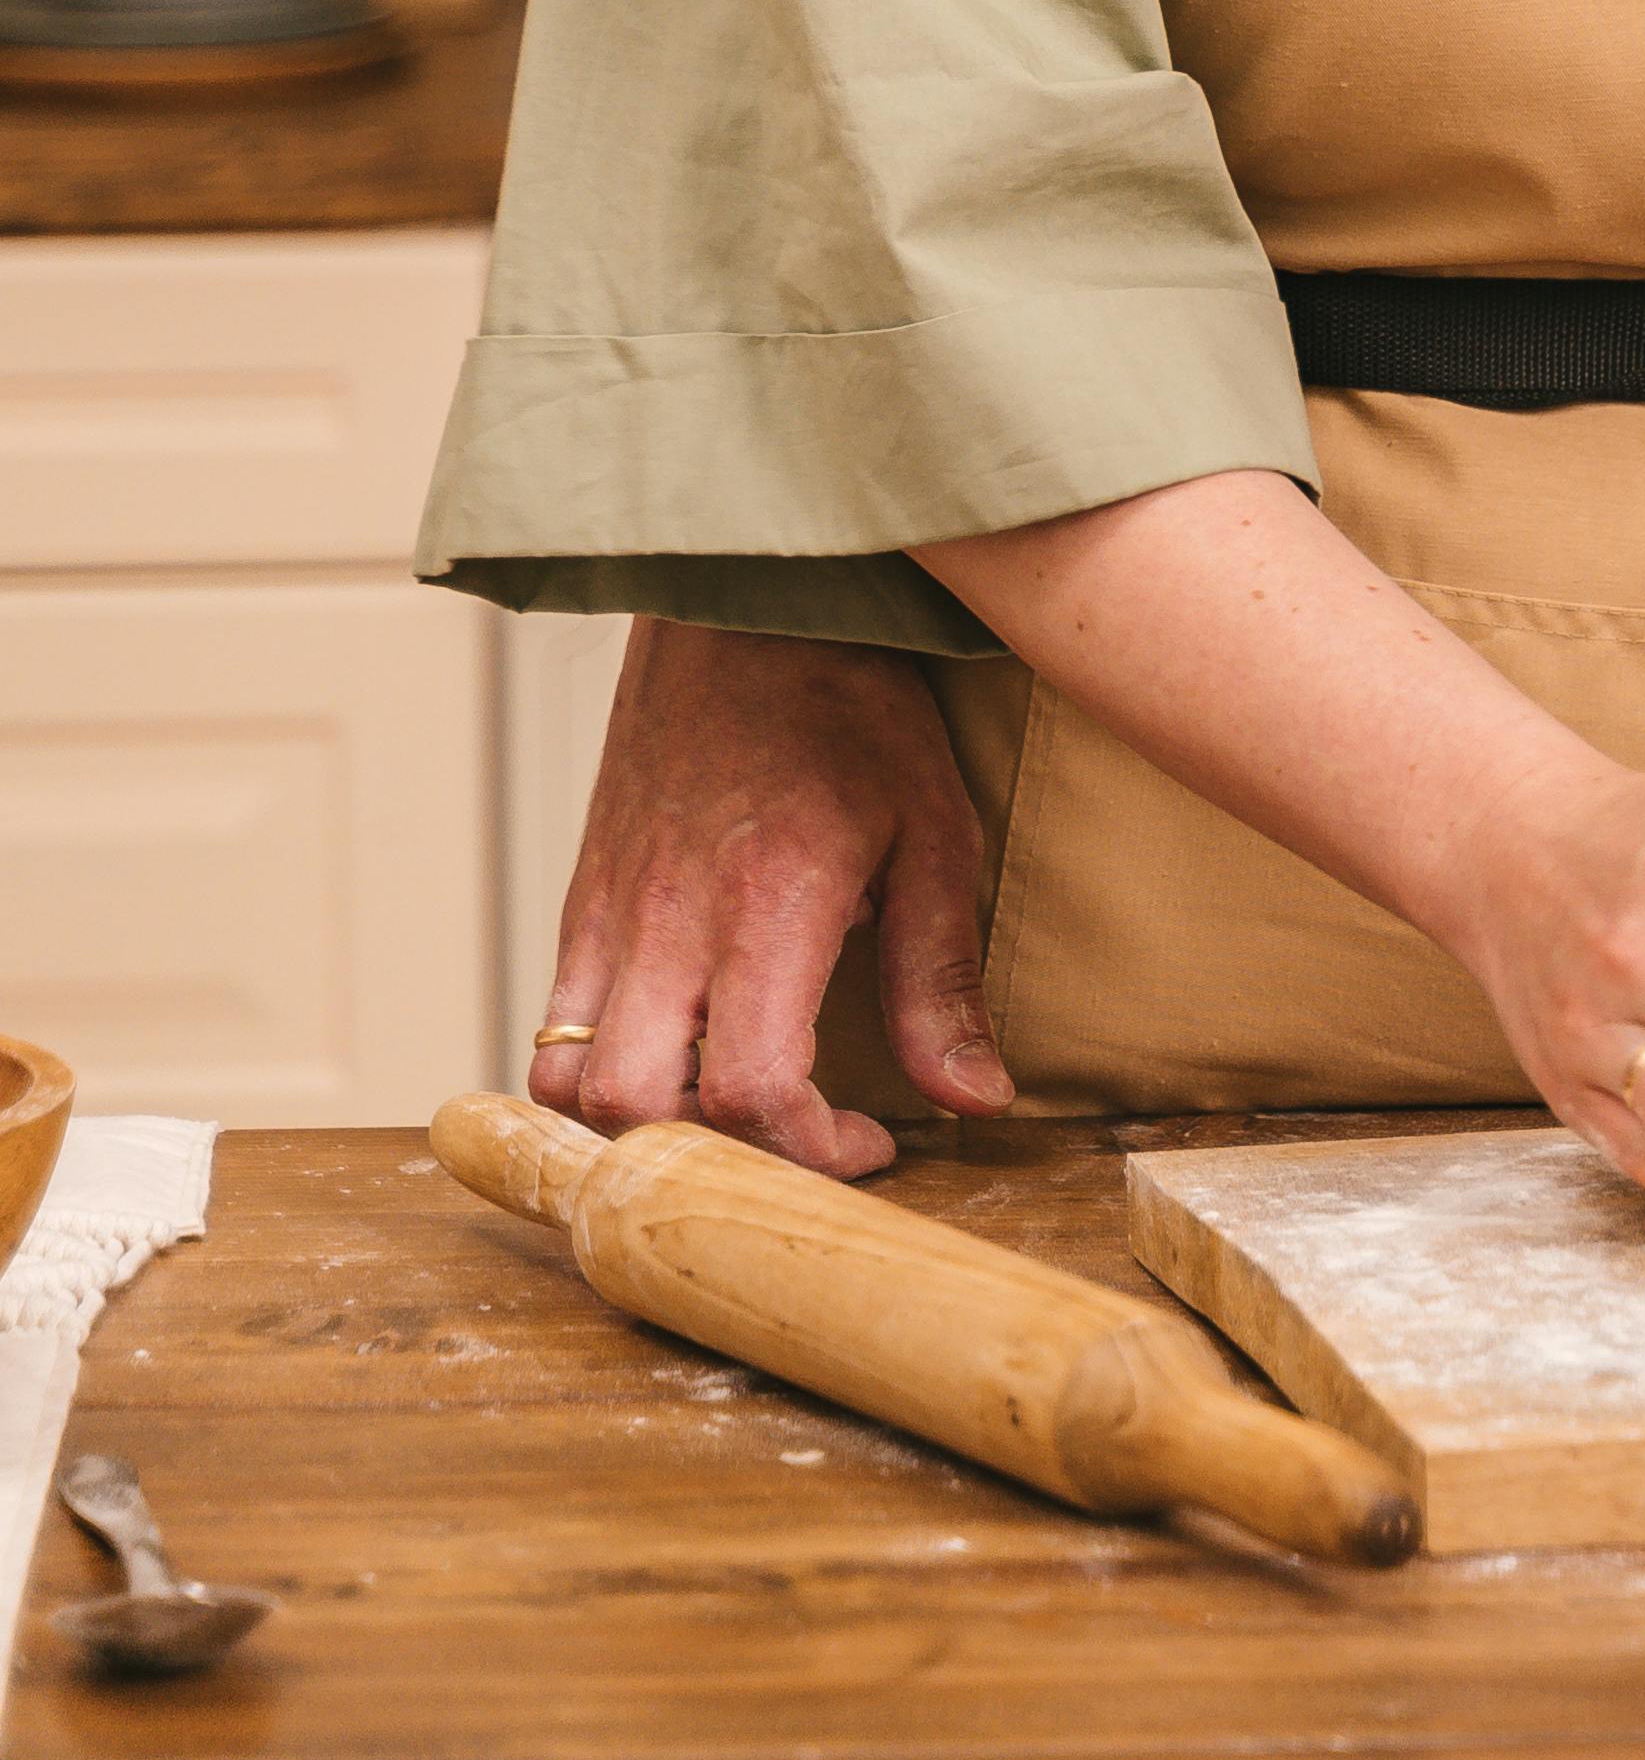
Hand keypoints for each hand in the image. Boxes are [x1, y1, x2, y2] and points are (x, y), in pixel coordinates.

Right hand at [532, 619, 1015, 1180]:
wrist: (747, 600)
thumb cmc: (850, 705)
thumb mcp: (933, 828)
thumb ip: (941, 975)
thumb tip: (977, 1097)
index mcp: (767, 902)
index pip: (748, 1088)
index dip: (808, 1151)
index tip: (868, 1142)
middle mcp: (669, 918)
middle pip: (633, 1106)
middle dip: (711, 1159)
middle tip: (787, 1137)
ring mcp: (608, 909)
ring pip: (568, 1080)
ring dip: (638, 1124)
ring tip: (723, 1106)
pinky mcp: (580, 896)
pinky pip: (553, 1023)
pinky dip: (596, 1069)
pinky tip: (676, 1051)